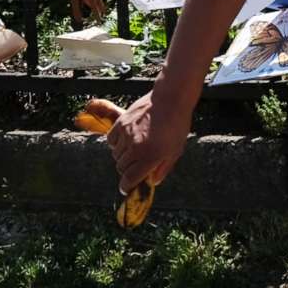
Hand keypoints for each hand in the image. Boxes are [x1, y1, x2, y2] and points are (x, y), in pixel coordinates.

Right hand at [107, 79, 193, 193]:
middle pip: (121, 168)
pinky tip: (127, 140)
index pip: (130, 179)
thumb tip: (153, 182)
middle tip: (136, 165)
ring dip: (123, 156)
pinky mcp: (121, 123)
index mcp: (150, 156)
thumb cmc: (177, 125)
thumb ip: (163, 168)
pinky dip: (116, 143)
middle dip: (127, 170)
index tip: (126, 188)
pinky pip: (111, 140)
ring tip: (135, 149)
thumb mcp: (176, 150)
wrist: (171, 99)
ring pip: (116, 154)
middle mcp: (135, 147)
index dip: (127, 186)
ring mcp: (127, 134)